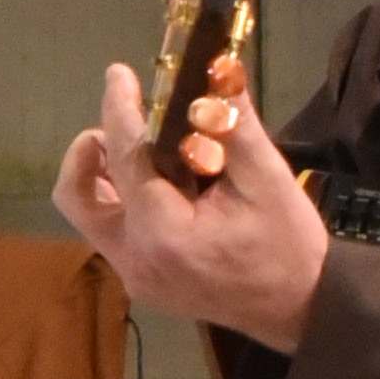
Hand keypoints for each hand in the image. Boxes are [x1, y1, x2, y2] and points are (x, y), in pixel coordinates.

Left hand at [52, 55, 328, 353]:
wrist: (301, 309)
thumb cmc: (289, 245)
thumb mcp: (268, 178)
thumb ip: (233, 125)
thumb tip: (215, 69)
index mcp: (164, 232)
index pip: (125, 158)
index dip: (120, 109)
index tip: (119, 74)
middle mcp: (135, 259)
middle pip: (78, 197)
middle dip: (90, 152)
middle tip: (126, 125)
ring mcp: (135, 276)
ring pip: (91, 216)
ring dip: (106, 177)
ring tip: (147, 150)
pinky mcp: (142, 283)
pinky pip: (114, 234)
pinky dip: (125, 200)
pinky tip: (164, 184)